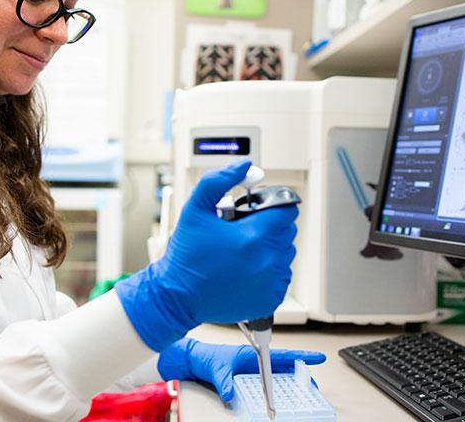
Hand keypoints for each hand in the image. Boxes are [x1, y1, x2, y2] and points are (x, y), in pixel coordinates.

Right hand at [115, 159, 297, 350]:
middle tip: (242, 231)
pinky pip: (281, 276)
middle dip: (269, 226)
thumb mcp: (195, 209)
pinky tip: (245, 269)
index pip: (286, 211)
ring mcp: (270, 283)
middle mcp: (266, 261)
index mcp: (253, 237)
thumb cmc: (186, 255)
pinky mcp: (269, 299)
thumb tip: (245, 166)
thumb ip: (219, 180)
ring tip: (242, 251)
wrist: (177, 295)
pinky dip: (269, 270)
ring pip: (286, 254)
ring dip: (269, 248)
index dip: (272, 206)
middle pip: (287, 231)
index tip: (257, 211)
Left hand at [158, 338, 325, 401]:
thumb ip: (223, 380)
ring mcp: (251, 369)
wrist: (192, 361)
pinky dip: (277, 388)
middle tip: (314, 384)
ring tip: (304, 391)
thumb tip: (228, 392)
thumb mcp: (214, 368)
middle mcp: (254, 360)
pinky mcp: (246, 377)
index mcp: (251, 353)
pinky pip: (266, 382)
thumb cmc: (204, 357)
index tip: (317, 358)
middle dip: (301, 373)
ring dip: (290, 381)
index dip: (301, 357)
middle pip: (284, 366)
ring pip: (277, 374)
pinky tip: (282, 396)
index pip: (281, 355)